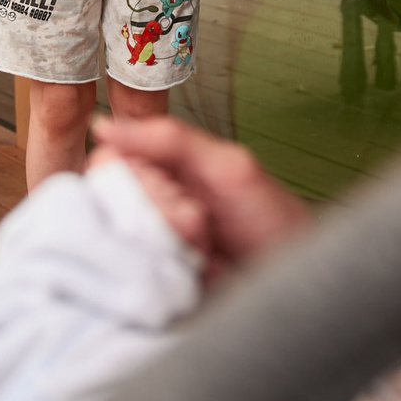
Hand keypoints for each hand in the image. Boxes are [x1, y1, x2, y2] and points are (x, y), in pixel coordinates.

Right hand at [90, 115, 313, 269]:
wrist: (298, 273)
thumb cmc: (271, 216)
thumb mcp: (226, 167)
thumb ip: (169, 140)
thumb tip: (103, 125)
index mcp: (162, 166)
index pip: (109, 164)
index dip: (139, 181)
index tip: (176, 193)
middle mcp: (148, 202)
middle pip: (114, 203)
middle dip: (161, 215)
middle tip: (200, 222)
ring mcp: (150, 241)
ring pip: (124, 240)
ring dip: (171, 244)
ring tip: (207, 247)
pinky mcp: (157, 276)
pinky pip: (139, 273)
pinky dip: (172, 272)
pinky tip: (201, 270)